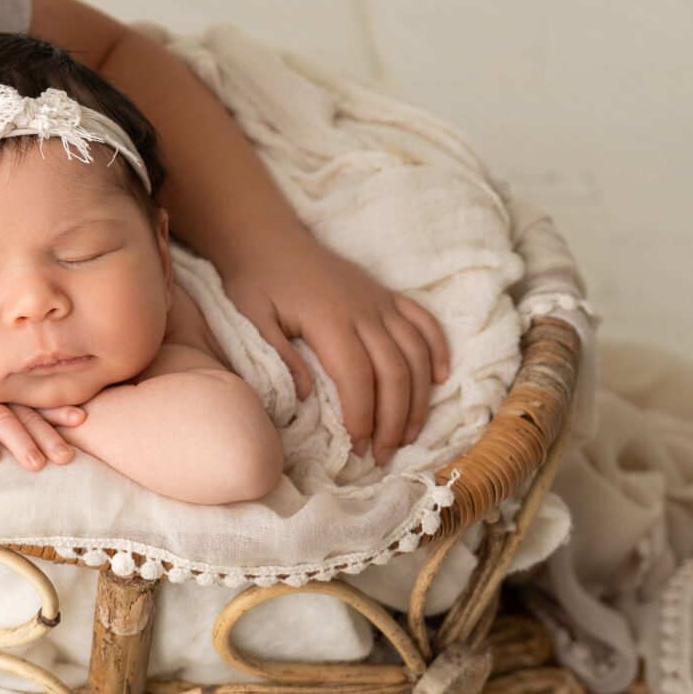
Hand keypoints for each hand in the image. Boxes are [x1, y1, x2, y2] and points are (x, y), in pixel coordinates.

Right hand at [0, 379, 85, 468]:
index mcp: (9, 394)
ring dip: (20, 443)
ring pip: (3, 422)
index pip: (38, 403)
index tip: (82, 418)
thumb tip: (47, 424)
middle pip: (28, 417)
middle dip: (48, 436)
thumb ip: (12, 405)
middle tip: (67, 457)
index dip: (59, 410)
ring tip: (36, 464)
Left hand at [218, 228, 448, 462]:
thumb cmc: (255, 281)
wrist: (268, 237)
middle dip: (393, 420)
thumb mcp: (251, 319)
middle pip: (394, 372)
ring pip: (415, 354)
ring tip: (408, 435)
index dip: (363, 416)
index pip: (357, 377)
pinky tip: (440, 380)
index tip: (357, 447)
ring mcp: (380, 301)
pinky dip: (438, 350)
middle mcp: (364, 311)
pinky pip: (424, 322)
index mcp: (329, 320)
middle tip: (382, 456)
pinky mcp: (387, 294)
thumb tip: (304, 398)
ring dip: (418, 398)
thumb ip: (279, 357)